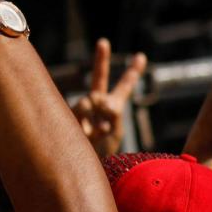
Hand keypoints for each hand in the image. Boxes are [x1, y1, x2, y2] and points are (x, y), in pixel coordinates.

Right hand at [72, 38, 145, 156]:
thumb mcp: (116, 130)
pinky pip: (82, 111)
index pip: (123, 86)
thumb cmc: (106, 153)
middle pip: (99, 77)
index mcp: (113, 106)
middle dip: (101, 59)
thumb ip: (111, 110)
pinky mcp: (70, 115)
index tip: (141, 57)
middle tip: (103, 42)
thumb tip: (96, 98)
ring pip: (91, 97)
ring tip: (98, 130)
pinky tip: (88, 134)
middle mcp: (96, 103)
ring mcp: (82, 108)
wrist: (87, 170)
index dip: (132, 71)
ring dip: (98, 112)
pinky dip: (88, 124)